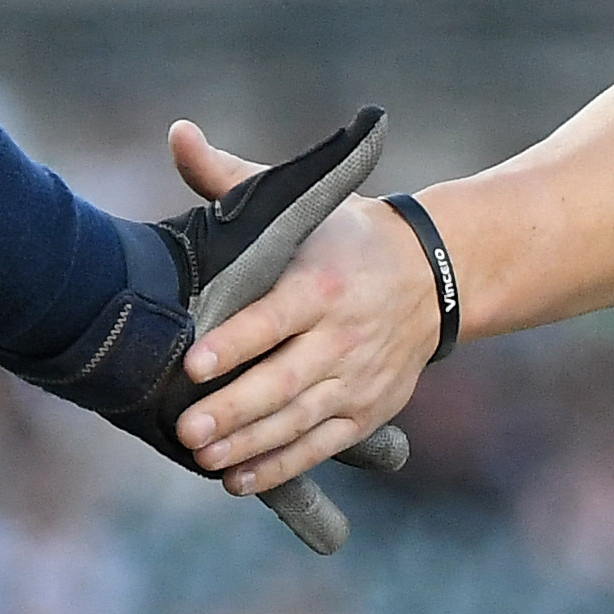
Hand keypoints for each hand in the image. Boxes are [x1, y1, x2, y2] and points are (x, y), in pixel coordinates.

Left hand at [170, 119, 448, 498]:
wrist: (435, 275)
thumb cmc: (345, 236)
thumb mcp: (300, 201)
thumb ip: (230, 177)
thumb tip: (178, 134)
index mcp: (322, 283)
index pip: (273, 318)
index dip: (234, 344)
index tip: (194, 364)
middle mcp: (343, 335)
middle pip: (284, 380)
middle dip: (235, 408)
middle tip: (186, 427)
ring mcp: (358, 379)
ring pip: (299, 420)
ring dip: (250, 443)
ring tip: (203, 455)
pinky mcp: (368, 411)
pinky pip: (321, 445)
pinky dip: (280, 465)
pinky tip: (238, 479)